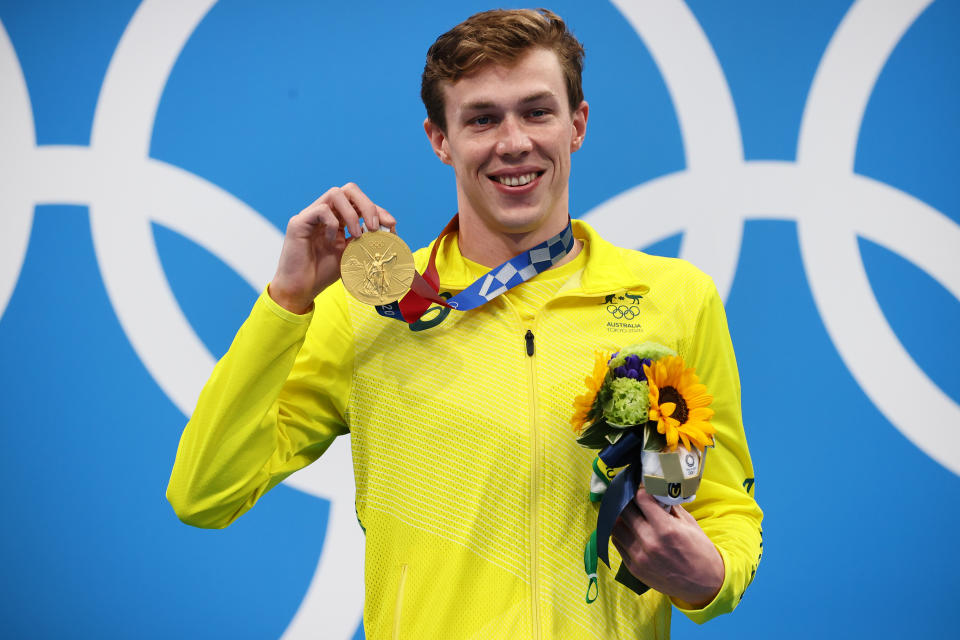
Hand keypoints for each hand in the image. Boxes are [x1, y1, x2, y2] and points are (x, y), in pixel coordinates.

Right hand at [268, 183, 395, 312]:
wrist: (300, 289)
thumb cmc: (323, 273)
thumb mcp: (351, 254)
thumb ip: (365, 240)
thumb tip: (389, 230)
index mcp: (338, 219)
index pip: (360, 203)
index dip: (378, 210)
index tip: (391, 225)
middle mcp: (325, 213)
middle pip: (349, 190)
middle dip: (367, 205)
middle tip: (374, 227)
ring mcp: (311, 215)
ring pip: (335, 194)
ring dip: (352, 213)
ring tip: (357, 234)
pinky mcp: (299, 222)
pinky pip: (321, 210)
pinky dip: (333, 224)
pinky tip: (332, 242)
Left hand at [611, 487, 723, 607]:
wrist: (705, 585)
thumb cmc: (700, 551)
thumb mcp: (689, 524)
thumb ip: (670, 506)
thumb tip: (655, 491)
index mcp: (666, 529)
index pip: (641, 499)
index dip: (640, 490)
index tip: (642, 488)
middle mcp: (650, 543)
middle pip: (624, 511)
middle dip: (628, 501)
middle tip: (633, 498)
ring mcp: (639, 557)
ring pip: (616, 527)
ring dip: (621, 518)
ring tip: (629, 514)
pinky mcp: (633, 568)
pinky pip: (617, 544)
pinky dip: (621, 534)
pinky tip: (629, 530)